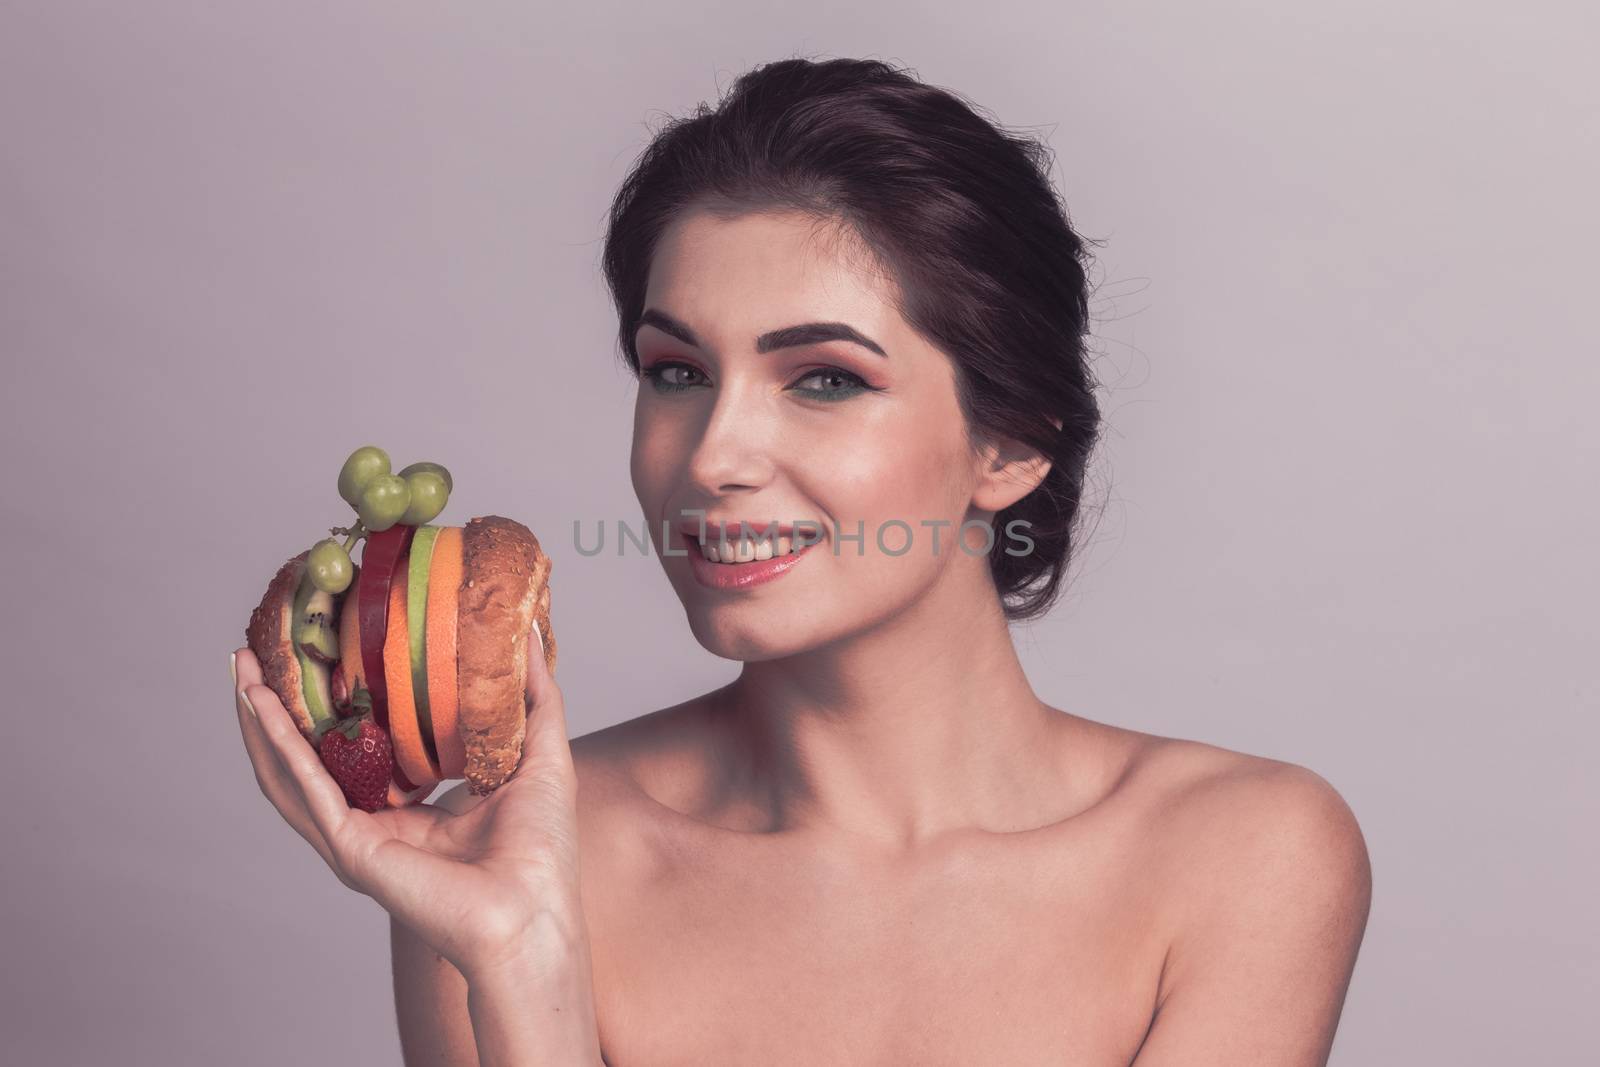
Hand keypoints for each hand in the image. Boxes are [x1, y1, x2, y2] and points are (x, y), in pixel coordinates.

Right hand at [232, 623, 585, 979]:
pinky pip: (307, 790)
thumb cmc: (542, 849)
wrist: (534, 910)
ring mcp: (356, 841)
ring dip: (260, 723)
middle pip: (308, 761)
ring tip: (241, 670)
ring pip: (289, 775)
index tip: (320, 654)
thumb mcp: (539, 750)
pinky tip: (263, 707)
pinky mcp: (351, 850)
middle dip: (277, 708)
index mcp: (411, 812)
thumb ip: (533, 692)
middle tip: (254, 653)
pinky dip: (280, 746)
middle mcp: (374, 826)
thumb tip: (529, 629)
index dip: (333, 706)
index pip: (357, 751)